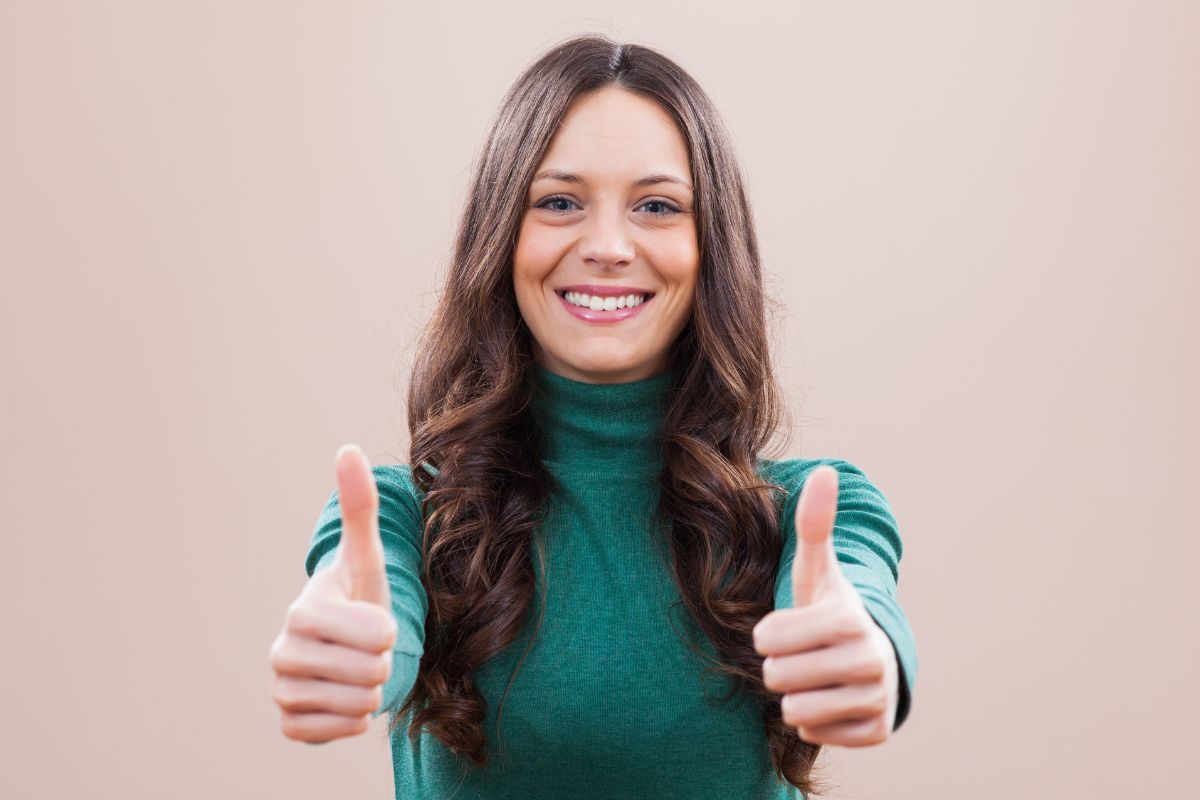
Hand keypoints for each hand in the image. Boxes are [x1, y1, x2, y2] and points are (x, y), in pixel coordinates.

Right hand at [269, 444, 397, 742]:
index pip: (375, 634)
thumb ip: (359, 508)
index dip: (388, 629)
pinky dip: (353, 720)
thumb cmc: (360, 598)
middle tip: (366, 649)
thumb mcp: (367, 557)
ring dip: (371, 691)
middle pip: (370, 672)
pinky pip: (339, 732)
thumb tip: (348, 448)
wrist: (345, 649)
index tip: (373, 619)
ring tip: (356, 670)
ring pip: (359, 705)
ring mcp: (281, 691)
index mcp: (302, 610)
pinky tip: (343, 698)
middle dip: (382, 661)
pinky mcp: (288, 726)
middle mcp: (281, 652)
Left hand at [753, 465, 898, 746]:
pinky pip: (815, 735)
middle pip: (778, 677)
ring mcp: (877, 699)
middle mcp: (871, 660)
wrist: (871, 656)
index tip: (783, 628)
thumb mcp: (816, 569)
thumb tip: (824, 470)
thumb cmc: (828, 609)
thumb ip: (814, 524)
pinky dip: (815, 722)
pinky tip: (831, 700)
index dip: (767, 635)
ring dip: (795, 696)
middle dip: (779, 667)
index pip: (769, 640)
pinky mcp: (876, 732)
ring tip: (814, 677)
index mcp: (850, 618)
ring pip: (796, 711)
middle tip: (801, 656)